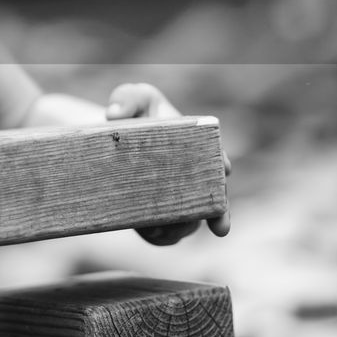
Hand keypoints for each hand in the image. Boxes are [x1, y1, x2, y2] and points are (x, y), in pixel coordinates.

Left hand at [105, 83, 231, 243]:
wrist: (110, 142)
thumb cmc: (132, 116)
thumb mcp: (133, 99)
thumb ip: (127, 98)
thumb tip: (114, 115)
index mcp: (198, 148)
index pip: (217, 158)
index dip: (222, 165)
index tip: (225, 168)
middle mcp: (193, 179)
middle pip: (212, 199)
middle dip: (218, 213)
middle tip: (220, 226)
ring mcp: (177, 201)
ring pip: (189, 222)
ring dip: (184, 227)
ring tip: (166, 225)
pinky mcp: (157, 219)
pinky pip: (165, 236)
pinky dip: (163, 237)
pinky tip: (154, 232)